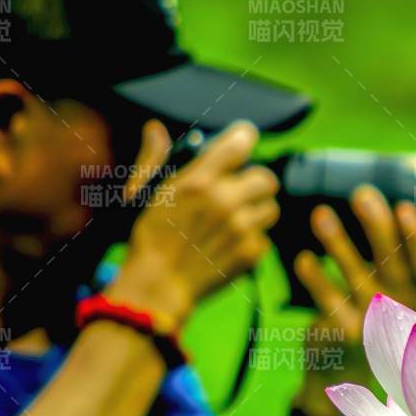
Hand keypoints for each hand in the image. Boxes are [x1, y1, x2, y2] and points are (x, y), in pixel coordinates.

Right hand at [105, 120, 279, 332]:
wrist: (158, 286)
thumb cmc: (148, 238)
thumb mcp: (144, 193)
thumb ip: (155, 158)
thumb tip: (155, 129)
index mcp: (199, 180)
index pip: (242, 142)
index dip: (244, 140)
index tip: (242, 144)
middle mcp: (225, 200)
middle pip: (266, 178)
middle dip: (254, 183)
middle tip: (239, 193)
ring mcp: (241, 228)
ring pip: (271, 208)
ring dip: (257, 211)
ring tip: (236, 220)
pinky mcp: (251, 253)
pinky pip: (265, 237)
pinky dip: (252, 240)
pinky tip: (231, 244)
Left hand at [291, 185, 415, 415]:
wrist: (343, 380)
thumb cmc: (365, 324)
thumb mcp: (385, 296)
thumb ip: (386, 262)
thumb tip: (374, 204)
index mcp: (413, 295)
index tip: (404, 206)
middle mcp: (398, 308)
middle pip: (392, 262)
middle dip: (377, 226)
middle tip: (361, 194)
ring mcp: (372, 323)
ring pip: (355, 276)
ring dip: (338, 242)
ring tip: (321, 214)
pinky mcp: (343, 334)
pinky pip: (328, 300)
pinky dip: (315, 278)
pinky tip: (304, 259)